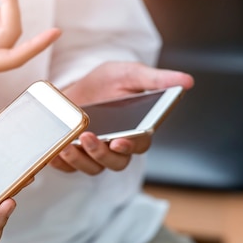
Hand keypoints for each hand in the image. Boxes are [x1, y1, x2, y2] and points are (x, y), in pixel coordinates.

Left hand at [50, 61, 193, 174]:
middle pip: (115, 162)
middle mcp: (116, 147)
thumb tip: (187, 81)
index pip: (139, 145)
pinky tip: (55, 148)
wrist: (73, 87)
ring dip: (79, 158)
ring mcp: (93, 155)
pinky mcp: (72, 157)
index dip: (130, 146)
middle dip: (101, 153)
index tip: (120, 142)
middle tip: (89, 137)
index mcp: (136, 130)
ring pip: (91, 167)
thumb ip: (155, 79)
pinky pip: (67, 167)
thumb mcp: (129, 74)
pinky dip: (61, 161)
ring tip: (68, 142)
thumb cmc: (105, 82)